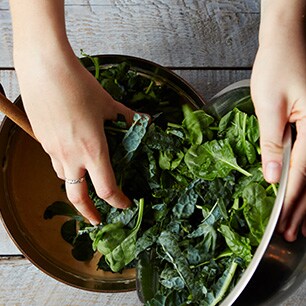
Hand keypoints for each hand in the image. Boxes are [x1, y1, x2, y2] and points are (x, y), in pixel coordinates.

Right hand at [15, 49, 134, 224]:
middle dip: (88, 213)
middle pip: (77, 197)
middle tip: (97, 220)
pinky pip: (54, 160)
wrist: (45, 69)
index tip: (125, 203)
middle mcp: (71, 156)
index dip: (118, 201)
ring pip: (64, 178)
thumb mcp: (108, 104)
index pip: (107, 189)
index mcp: (93, 150)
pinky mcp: (41, 140)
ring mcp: (53, 150)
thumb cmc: (79, 86)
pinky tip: (71, 151)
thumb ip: (127, 118)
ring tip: (85, 181)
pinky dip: (64, 164)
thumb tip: (144, 121)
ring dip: (76, 185)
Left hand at [251, 14, 305, 240]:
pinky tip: (302, 189)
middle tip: (292, 234)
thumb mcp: (269, 105)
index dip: (291, 204)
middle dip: (302, 209)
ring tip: (302, 224)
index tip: (282, 225)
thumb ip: (271, 142)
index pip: (300, 176)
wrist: (289, 40)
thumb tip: (271, 176)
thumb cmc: (279, 65)